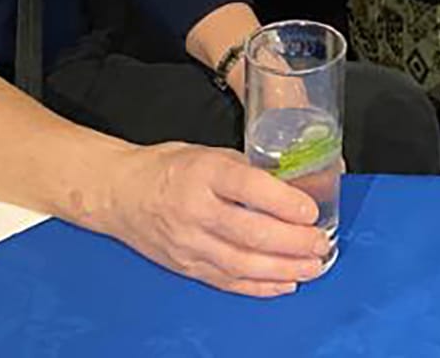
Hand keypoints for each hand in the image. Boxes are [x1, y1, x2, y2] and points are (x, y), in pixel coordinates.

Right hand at [90, 141, 329, 297]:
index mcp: (203, 173)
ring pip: (242, 263)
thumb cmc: (168, 168)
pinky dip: (259, 286)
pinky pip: (228, 281)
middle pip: (250, 233)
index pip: (248, 188)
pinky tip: (285, 283)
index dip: (283, 201)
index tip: (310, 210)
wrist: (119, 193)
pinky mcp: (186, 267)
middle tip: (320, 243)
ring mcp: (188, 243)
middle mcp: (194, 210)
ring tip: (312, 267)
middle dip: (292, 242)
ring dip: (283, 269)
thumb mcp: (208, 153)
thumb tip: (291, 186)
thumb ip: (246, 170)